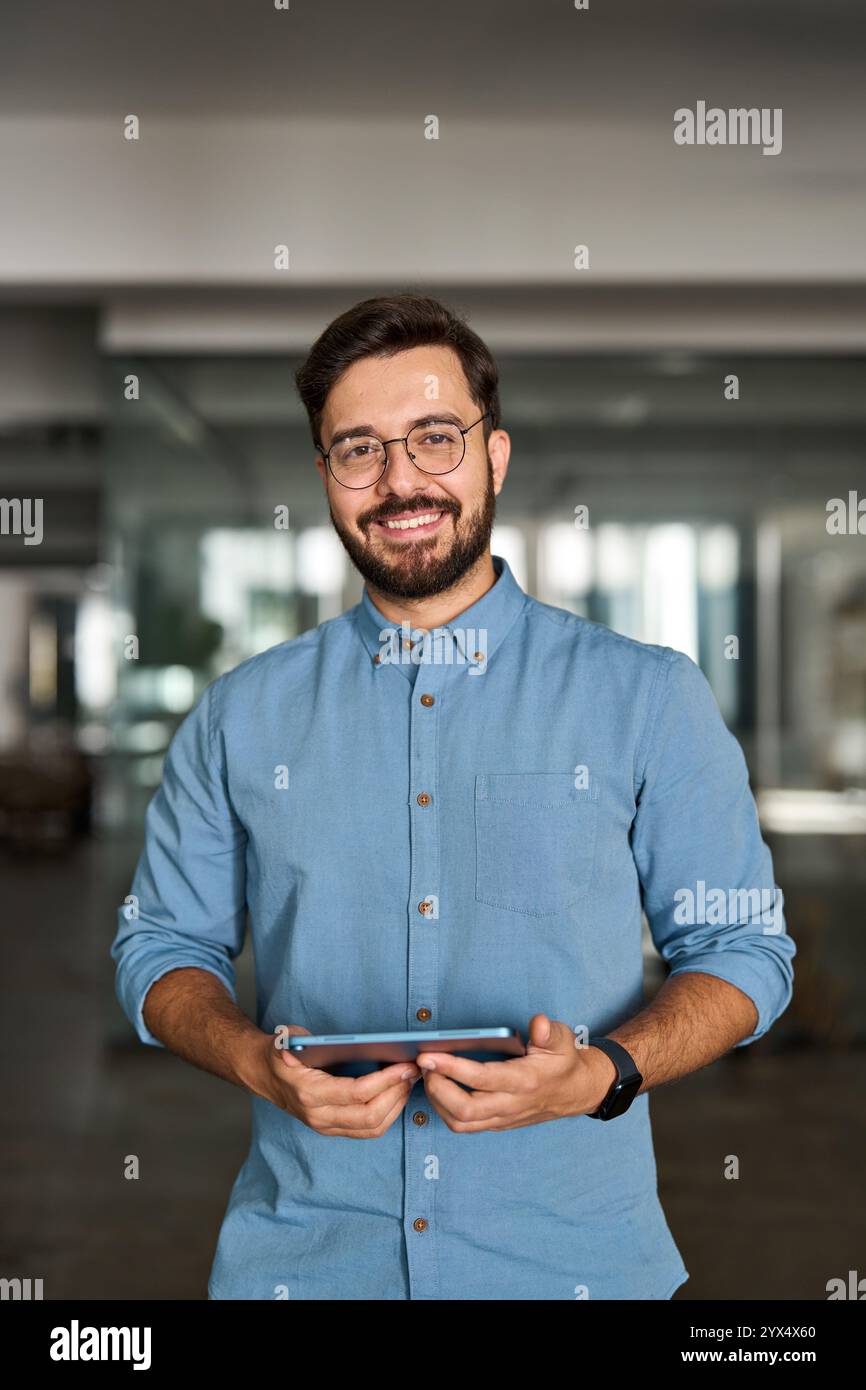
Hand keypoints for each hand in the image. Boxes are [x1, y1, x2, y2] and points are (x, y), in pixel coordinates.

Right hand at [240, 1025, 420, 1137]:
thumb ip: (297, 1039)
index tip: (405, 1065)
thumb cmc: (280, 1054)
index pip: (358, 1094)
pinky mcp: (333, 1129)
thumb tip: (314, 1040)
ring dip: (397, 1106)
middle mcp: (318, 1116)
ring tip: (409, 1082)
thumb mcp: (285, 1040)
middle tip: (413, 1072)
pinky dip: (388, 1115)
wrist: (263, 1075)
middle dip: (397, 1094)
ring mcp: (326, 1126)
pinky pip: (367, 1131)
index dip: (387, 1081)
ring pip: (372, 1128)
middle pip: (370, 1117)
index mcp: (309, 1093)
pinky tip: (397, 1095)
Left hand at [414, 1014, 616, 1132]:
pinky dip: (445, 1110)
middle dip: (437, 1088)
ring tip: (429, 1075)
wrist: (576, 1091)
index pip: (482, 1079)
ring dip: (437, 1101)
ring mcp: (503, 1118)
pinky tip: (439, 1088)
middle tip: (425, 1064)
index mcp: (525, 1081)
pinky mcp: (497, 1124)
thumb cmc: (563, 1062)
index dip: (452, 1068)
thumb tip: (538, 1023)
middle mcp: (512, 1104)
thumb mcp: (562, 1040)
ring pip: (461, 1122)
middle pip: (464, 1110)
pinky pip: (465, 1125)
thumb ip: (548, 1031)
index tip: (429, 1055)